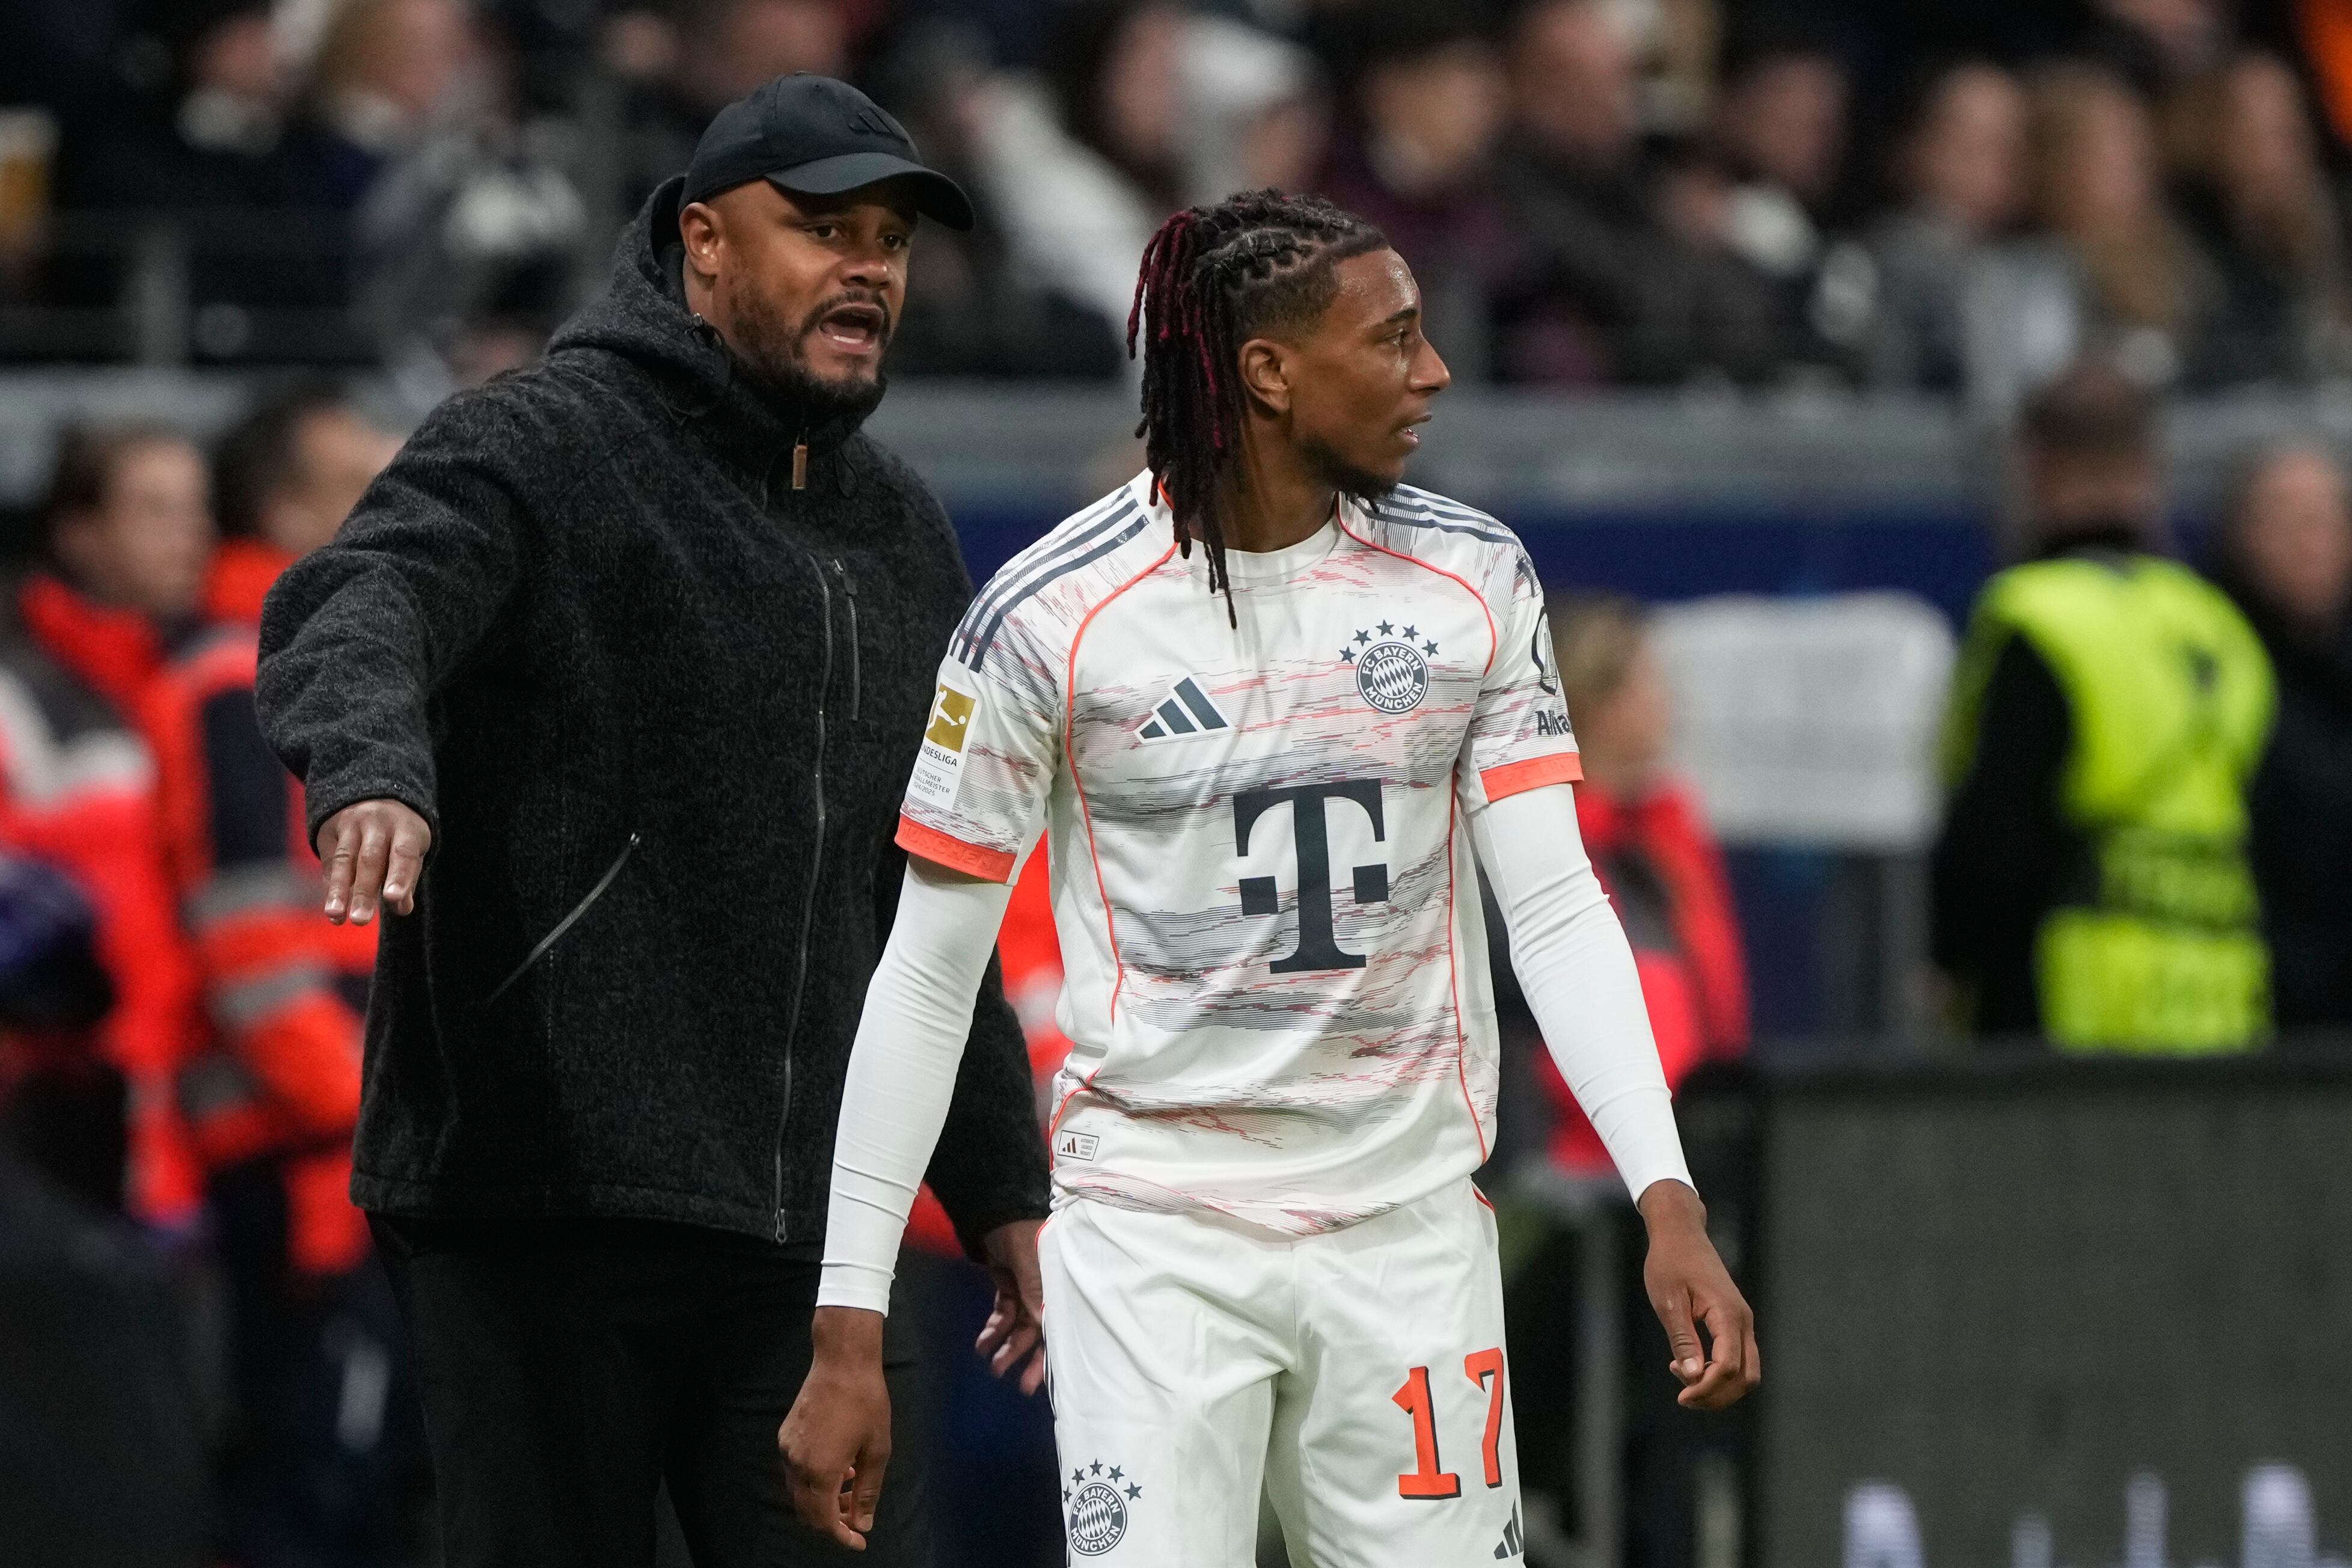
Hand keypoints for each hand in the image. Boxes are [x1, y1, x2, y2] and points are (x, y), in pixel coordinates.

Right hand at [315, 800, 430, 924]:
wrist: (372, 794)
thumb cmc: (399, 836)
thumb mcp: (412, 849)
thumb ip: (407, 879)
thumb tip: (402, 908)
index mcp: (406, 828)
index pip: (404, 853)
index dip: (400, 876)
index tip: (393, 899)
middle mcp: (378, 822)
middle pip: (371, 859)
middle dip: (365, 892)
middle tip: (361, 921)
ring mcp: (351, 824)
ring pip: (344, 860)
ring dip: (339, 891)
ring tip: (336, 917)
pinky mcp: (329, 829)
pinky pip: (330, 860)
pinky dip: (332, 886)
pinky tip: (334, 909)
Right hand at [779, 1308, 891, 1549]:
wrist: (842, 1362)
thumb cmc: (867, 1403)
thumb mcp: (877, 1450)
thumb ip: (868, 1492)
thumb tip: (863, 1524)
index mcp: (820, 1471)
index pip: (824, 1520)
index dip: (841, 1536)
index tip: (859, 1541)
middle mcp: (797, 1464)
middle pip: (807, 1512)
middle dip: (831, 1521)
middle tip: (855, 1516)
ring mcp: (787, 1449)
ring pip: (799, 1493)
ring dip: (822, 1500)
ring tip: (851, 1488)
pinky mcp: (785, 1436)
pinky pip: (796, 1471)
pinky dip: (814, 1481)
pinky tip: (838, 1468)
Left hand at [974, 1219, 1045, 1393]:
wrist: (996, 1209)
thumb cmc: (1021, 1233)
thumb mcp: (1031, 1262)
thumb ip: (1035, 1292)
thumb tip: (1041, 1327)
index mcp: (1060, 1285)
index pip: (1059, 1325)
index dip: (1050, 1352)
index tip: (1041, 1380)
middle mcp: (1047, 1290)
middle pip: (1039, 1331)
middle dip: (1027, 1357)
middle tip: (1019, 1387)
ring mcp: (1027, 1288)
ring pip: (1019, 1325)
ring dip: (1006, 1346)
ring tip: (993, 1366)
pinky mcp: (1009, 1285)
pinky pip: (1003, 1313)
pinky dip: (994, 1328)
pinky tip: (982, 1344)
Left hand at [1638, 1180, 1759, 1410]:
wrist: (1681, 1233)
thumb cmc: (1669, 1263)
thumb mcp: (1668, 1302)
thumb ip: (1683, 1341)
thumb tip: (1693, 1377)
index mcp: (1728, 1314)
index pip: (1729, 1368)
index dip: (1707, 1389)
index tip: (1680, 1396)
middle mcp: (1743, 1321)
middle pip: (1746, 1378)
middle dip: (1717, 1395)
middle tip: (1683, 1395)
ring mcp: (1743, 1322)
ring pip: (1746, 1372)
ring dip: (1719, 1386)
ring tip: (1683, 1375)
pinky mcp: (1735, 1322)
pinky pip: (1738, 1358)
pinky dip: (1719, 1373)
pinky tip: (1689, 1364)